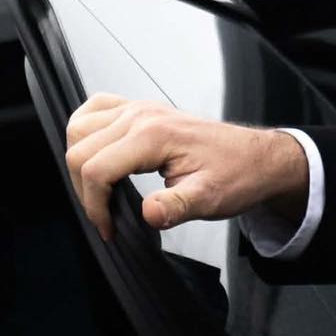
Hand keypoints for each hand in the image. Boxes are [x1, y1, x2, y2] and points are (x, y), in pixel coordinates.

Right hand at [64, 93, 309, 240]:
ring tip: (96, 189)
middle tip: (102, 215)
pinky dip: (83, 131)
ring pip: (78, 128)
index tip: (107, 227)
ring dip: (78, 161)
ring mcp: (136, 108)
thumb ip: (177, 207)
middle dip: (83, 188)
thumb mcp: (210, 199)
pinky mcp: (137, 109)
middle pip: (79, 148)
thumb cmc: (237, 175)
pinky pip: (93, 110)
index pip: (96, 168)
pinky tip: (93, 151)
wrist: (257, 158)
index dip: (94, 204)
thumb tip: (148, 214)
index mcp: (153, 135)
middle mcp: (139, 115)